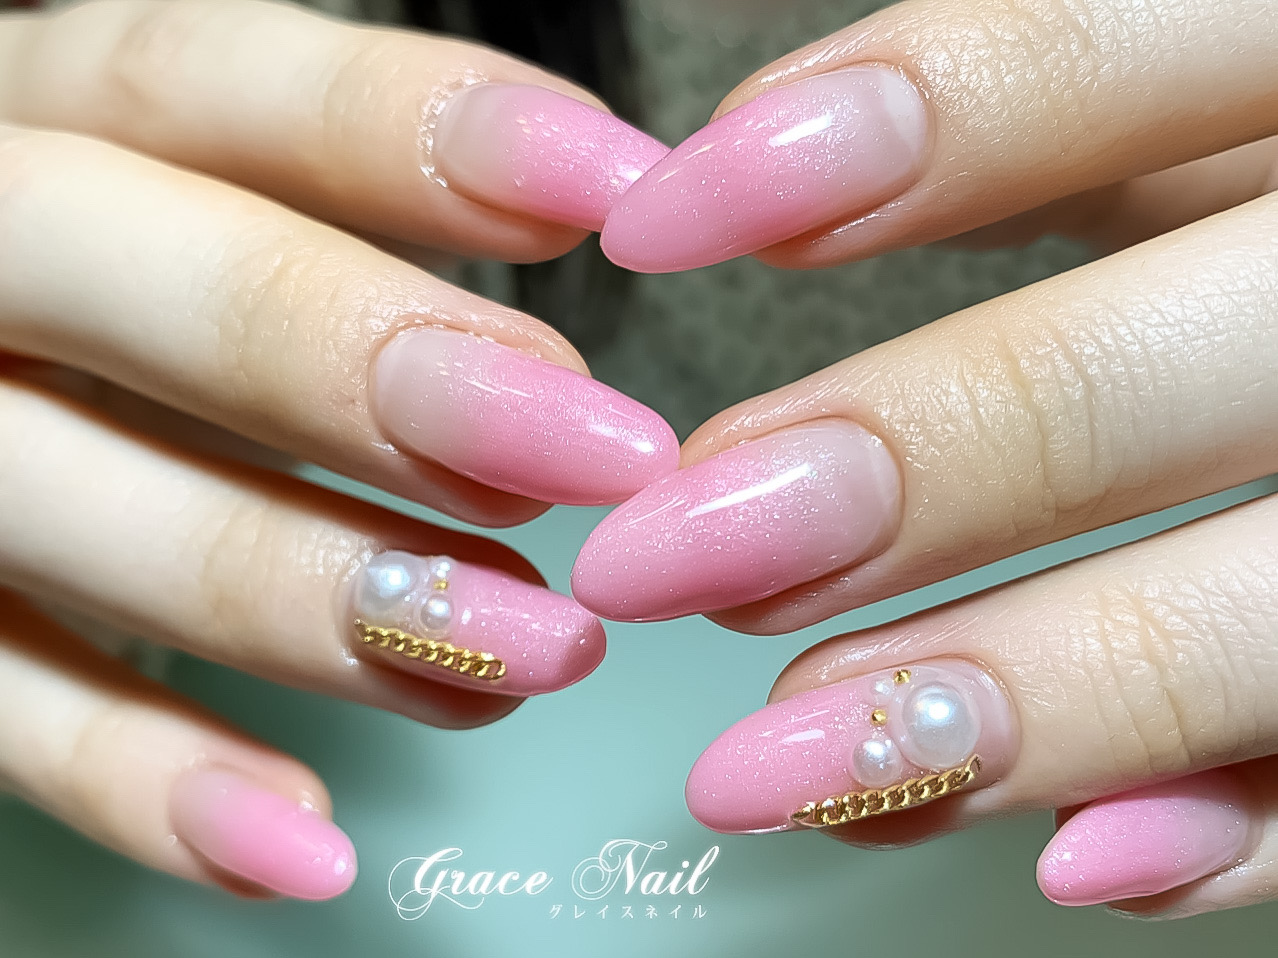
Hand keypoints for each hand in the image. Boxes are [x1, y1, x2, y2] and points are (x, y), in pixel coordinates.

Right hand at [0, 0, 674, 900]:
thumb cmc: (108, 262)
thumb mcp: (192, 172)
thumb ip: (348, 172)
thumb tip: (577, 186)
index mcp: (47, 116)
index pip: (213, 86)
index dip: (413, 131)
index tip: (609, 189)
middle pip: (142, 293)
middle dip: (375, 373)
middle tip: (601, 453)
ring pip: (90, 524)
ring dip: (321, 598)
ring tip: (533, 651)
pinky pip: (2, 715)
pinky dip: (152, 787)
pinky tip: (307, 843)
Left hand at [571, 0, 1277, 917]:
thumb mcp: (1200, 101)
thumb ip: (1032, 120)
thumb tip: (752, 153)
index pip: (1114, 56)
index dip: (891, 137)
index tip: (662, 223)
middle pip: (1137, 389)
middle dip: (891, 479)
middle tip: (662, 559)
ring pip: (1257, 617)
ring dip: (1006, 702)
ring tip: (783, 759)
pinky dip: (1235, 829)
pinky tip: (1079, 860)